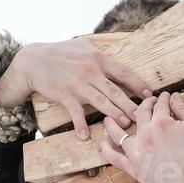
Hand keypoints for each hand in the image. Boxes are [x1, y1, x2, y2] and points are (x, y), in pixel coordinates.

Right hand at [0, 38, 151, 140]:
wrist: (34, 60)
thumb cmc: (60, 52)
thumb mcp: (83, 46)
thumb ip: (100, 54)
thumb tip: (117, 59)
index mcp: (98, 59)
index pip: (123, 73)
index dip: (138, 85)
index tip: (149, 96)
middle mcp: (91, 71)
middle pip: (116, 91)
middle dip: (131, 105)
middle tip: (144, 116)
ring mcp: (78, 84)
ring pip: (101, 102)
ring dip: (114, 114)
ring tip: (124, 125)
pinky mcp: (65, 95)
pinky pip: (75, 113)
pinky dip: (80, 125)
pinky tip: (85, 136)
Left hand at [99, 93, 183, 182]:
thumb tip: (174, 97)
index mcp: (161, 122)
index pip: (160, 104)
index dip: (163, 98)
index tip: (165, 97)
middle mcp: (145, 134)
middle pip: (140, 113)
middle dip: (145, 103)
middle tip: (148, 102)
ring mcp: (137, 151)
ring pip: (118, 133)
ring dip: (113, 123)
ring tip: (109, 118)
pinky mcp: (134, 168)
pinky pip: (115, 158)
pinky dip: (107, 150)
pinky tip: (103, 143)